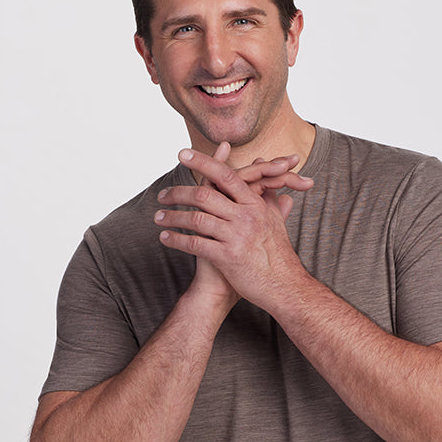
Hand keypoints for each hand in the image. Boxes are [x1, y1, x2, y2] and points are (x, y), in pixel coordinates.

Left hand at [155, 146, 313, 311]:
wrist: (283, 286)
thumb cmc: (278, 255)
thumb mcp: (276, 222)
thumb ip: (268, 199)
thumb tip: (268, 181)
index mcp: (255, 204)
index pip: (225, 176)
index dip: (203, 161)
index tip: (182, 154)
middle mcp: (246, 217)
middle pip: (204, 195)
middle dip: (178, 193)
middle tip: (162, 195)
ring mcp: (236, 237)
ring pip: (196, 219)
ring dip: (172, 217)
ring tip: (158, 218)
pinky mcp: (227, 257)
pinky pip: (195, 244)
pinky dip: (176, 240)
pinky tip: (166, 238)